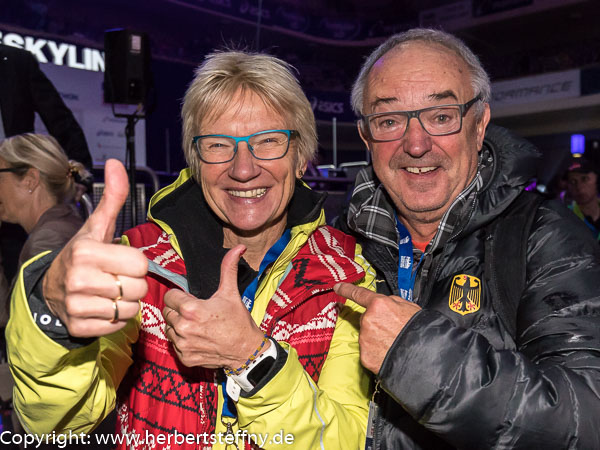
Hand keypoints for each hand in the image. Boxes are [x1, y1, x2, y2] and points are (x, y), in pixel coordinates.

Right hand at [42, 159, 147, 336]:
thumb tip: (115, 163)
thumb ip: (112, 196)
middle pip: (138, 288)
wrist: (51, 286)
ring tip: (109, 292)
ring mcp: (77, 306)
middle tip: (117, 278)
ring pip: (130, 308)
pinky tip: (102, 307)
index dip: (136, 263)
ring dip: (126, 302)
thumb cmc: (83, 254)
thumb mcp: (97, 225)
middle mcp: (78, 279)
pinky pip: (117, 325)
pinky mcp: (79, 327)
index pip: (140, 264)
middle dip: (133, 283)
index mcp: (86, 251)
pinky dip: (115, 319)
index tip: (121, 261)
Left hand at [163, 245, 266, 369]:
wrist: (246, 350)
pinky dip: (183, 342)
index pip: (169, 296)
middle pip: (167, 312)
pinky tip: (197, 338)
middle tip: (195, 313)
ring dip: (178, 326)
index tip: (190, 300)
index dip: (179, 296)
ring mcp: (183, 345)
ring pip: (169, 329)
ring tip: (196, 326)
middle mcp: (183, 328)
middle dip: (178, 311)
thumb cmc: (238, 321)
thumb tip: (238, 248)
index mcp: (191, 310)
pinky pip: (174, 345)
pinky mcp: (185, 358)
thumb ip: (228, 269)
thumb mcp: (231, 293)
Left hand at [334, 282, 420, 374]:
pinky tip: (389, 353)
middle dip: (377, 323)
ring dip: (377, 338)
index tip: (337, 287)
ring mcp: (365, 338)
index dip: (346, 289)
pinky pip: (368, 350)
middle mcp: (368, 320)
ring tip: (394, 343)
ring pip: (367, 335)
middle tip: (394, 331)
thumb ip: (392, 302)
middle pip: (367, 319)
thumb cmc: (419, 331)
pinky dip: (377, 352)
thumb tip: (385, 304)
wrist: (424, 357)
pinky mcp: (364, 355)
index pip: (359, 294)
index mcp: (379, 305)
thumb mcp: (409, 307)